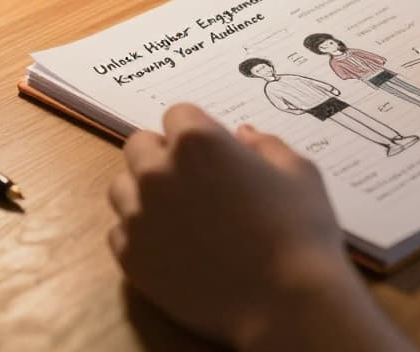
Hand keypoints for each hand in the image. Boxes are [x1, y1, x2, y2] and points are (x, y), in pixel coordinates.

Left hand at [108, 104, 409, 350]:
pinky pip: (120, 232)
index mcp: (196, 141)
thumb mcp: (299, 173)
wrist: (285, 303)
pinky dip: (141, 233)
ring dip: (143, 191)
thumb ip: (265, 145)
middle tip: (193, 179)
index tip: (212, 151)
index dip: (196, 130)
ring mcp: (139, 217)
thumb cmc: (300, 231)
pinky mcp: (131, 258)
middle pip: (139, 145)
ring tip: (178, 213)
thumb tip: (243, 135)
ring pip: (121, 187)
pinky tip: (172, 246)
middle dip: (162, 154)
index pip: (177, 115)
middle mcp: (157, 172)